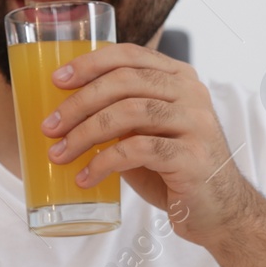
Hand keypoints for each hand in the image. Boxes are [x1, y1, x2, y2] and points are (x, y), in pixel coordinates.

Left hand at [43, 42, 259, 245]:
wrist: (216, 211)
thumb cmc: (172, 171)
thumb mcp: (145, 133)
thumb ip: (118, 116)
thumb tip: (61, 112)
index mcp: (179, 78)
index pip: (130, 55)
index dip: (90, 63)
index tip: (56, 80)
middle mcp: (191, 93)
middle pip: (125, 82)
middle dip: (79, 103)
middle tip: (49, 126)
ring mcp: (195, 123)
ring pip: (129, 113)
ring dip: (85, 134)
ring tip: (59, 154)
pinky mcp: (192, 157)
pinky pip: (137, 150)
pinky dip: (103, 163)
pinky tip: (84, 178)